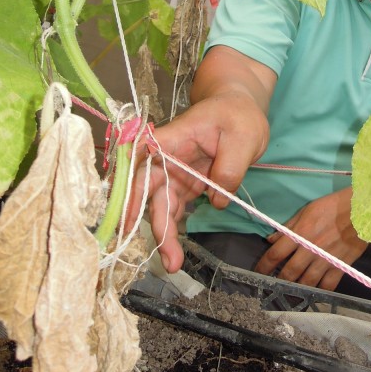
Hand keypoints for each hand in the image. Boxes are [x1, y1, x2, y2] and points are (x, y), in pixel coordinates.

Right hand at [125, 99, 269, 273]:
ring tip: (172, 263)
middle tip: (166, 257)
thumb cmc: (238, 115)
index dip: (130, 186)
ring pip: (160, 205)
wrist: (239, 108)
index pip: (143, 159)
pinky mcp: (184, 183)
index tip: (125, 215)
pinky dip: (172, 228)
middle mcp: (167, 157)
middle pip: (150, 191)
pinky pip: (173, 208)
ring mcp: (175, 172)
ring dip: (163, 234)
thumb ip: (230, 168)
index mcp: (174, 138)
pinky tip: (174, 251)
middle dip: (154, 224)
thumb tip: (216, 199)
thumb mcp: (245, 137)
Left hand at [254, 188, 367, 290]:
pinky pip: (328, 284)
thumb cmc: (333, 206)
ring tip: (290, 292)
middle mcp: (311, 249)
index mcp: (301, 233)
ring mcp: (327, 259)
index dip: (264, 265)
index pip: (276, 253)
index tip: (258, 272)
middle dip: (279, 280)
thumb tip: (271, 239)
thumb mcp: (308, 210)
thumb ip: (289, 226)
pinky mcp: (341, 265)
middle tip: (272, 285)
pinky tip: (314, 293)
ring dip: (296, 288)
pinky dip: (320, 291)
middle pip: (290, 271)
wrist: (363, 210)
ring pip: (307, 281)